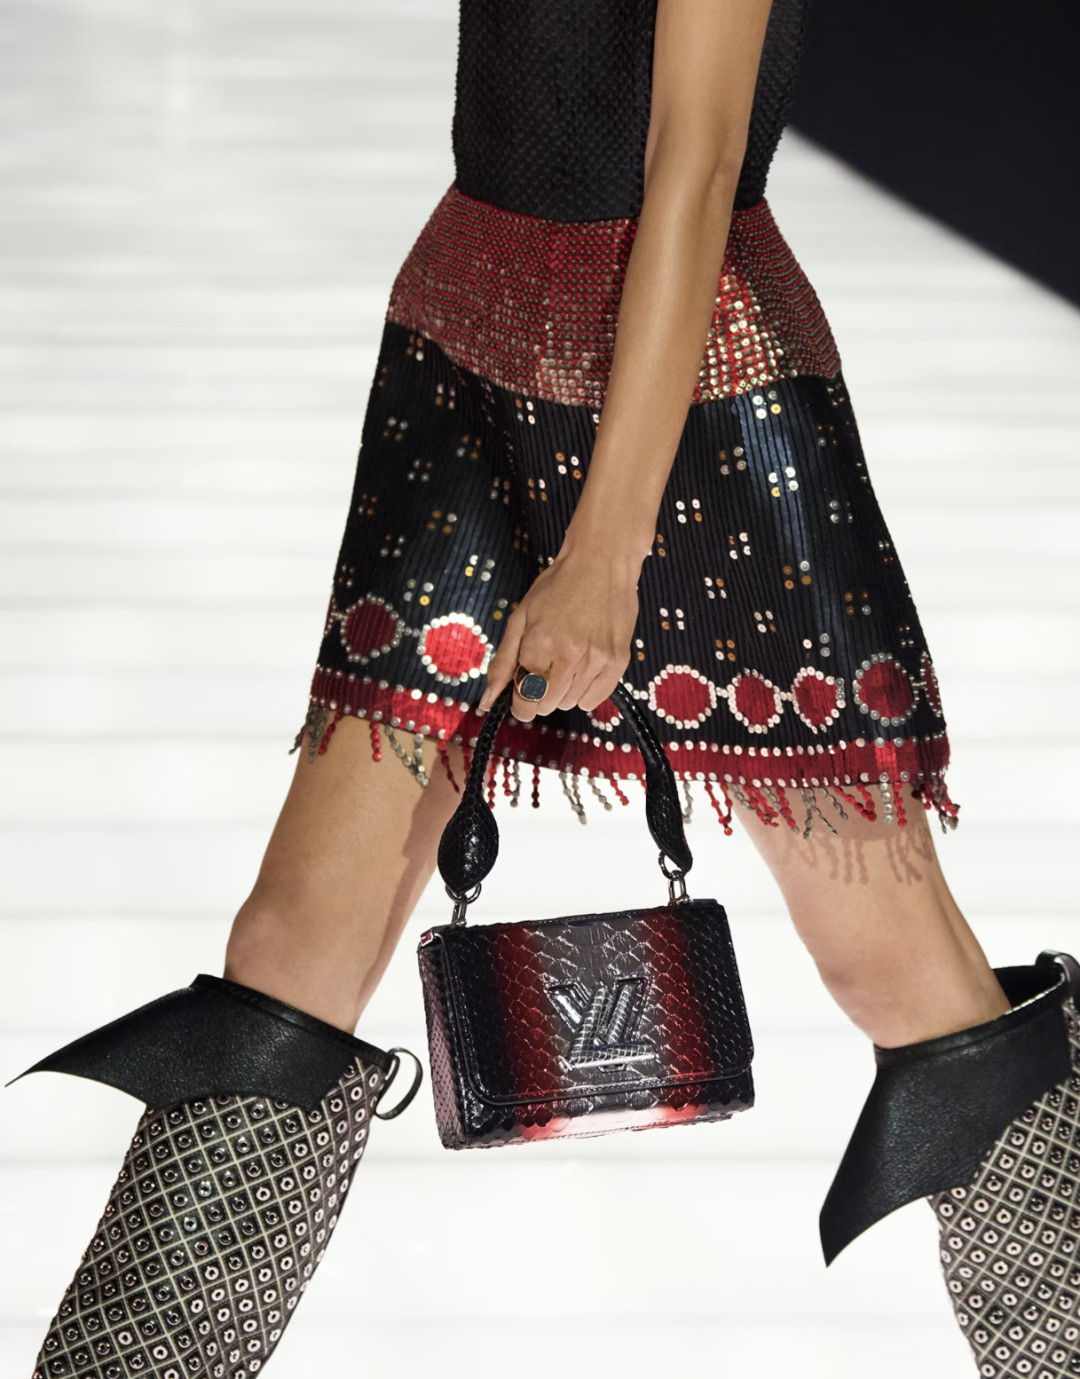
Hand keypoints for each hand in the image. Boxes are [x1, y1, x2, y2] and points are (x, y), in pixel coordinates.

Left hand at [477, 545, 641, 722]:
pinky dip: (585, 691)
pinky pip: (595, 700)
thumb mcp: (520, 618)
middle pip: (547, 705)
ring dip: (563, 690)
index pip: (524, 701)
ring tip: (567, 658)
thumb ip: (503, 663)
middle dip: (540, 693)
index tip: (522, 689)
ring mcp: (597, 661)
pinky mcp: (618, 662)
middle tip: (546, 665)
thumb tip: (486, 704)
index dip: (519, 701)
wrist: (602, 562)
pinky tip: (584, 666)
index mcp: (540, 644)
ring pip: (571, 704)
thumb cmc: (557, 587)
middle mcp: (569, 656)